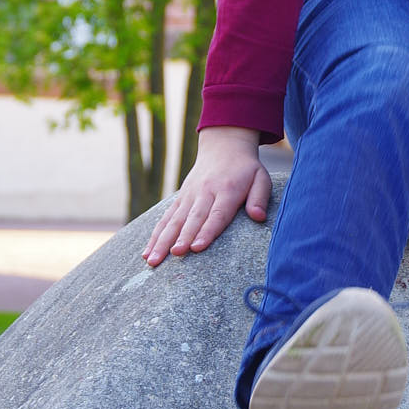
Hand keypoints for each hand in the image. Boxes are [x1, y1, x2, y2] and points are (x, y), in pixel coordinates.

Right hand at [143, 127, 272, 265]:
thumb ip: (260, 197)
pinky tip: (147, 252)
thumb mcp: (261, 178)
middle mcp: (205, 193)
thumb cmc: (246, 169)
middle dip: (182, 238)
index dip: (207, 232)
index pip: (216, 214)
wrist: (223, 147)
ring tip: (153, 260)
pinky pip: (166, 218)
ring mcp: (189, 195)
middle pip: (192, 219)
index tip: (197, 248)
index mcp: (227, 190)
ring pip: (174, 221)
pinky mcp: (180, 198)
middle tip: (174, 255)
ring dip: (162, 241)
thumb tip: (258, 217)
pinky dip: (156, 235)